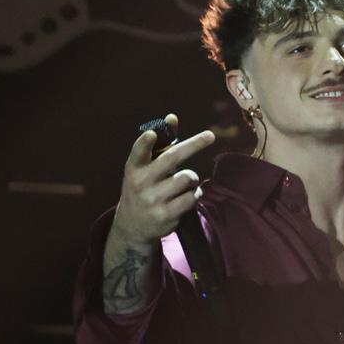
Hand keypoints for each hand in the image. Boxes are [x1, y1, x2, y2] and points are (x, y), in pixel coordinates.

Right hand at [112, 114, 215, 244]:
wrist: (132, 225)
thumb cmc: (143, 186)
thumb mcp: (144, 167)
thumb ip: (159, 144)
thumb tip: (172, 118)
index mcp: (134, 168)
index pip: (138, 152)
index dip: (145, 143)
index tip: (151, 134)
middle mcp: (141, 183)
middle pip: (172, 159)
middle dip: (193, 145)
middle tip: (210, 136)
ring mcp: (153, 200)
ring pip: (187, 178)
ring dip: (193, 178)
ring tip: (185, 183)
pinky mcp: (166, 215)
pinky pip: (192, 197)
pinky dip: (195, 194)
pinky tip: (188, 196)